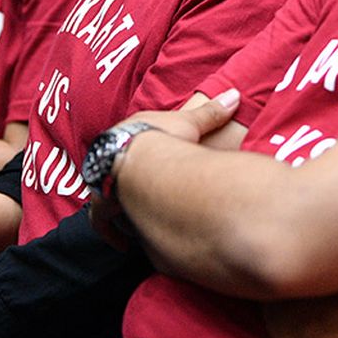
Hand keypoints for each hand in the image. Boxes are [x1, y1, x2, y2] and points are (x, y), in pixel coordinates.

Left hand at [87, 89, 240, 247]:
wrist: (140, 161)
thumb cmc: (163, 140)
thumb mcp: (190, 123)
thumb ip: (212, 112)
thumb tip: (235, 94)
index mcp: (132, 131)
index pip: (134, 138)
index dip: (143, 150)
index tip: (153, 160)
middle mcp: (114, 154)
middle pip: (118, 165)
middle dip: (127, 177)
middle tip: (140, 192)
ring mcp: (105, 179)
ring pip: (105, 193)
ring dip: (117, 205)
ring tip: (133, 220)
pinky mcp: (103, 204)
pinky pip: (102, 220)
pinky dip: (111, 232)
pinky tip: (123, 243)